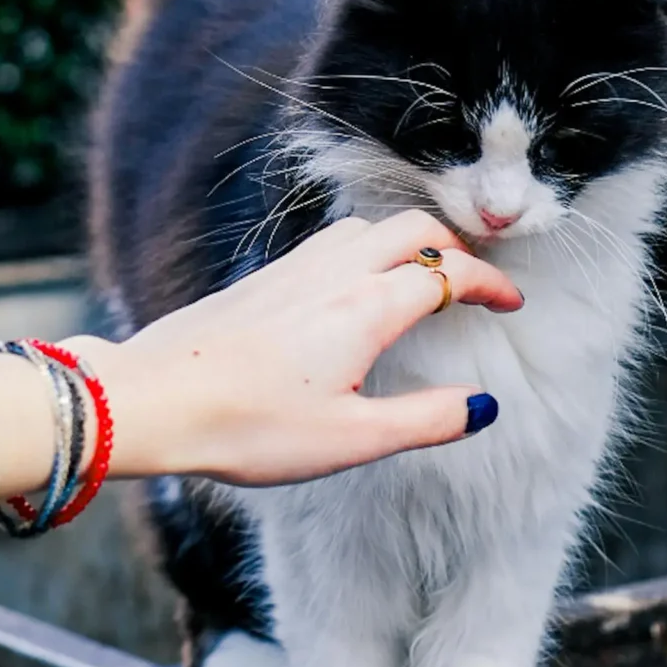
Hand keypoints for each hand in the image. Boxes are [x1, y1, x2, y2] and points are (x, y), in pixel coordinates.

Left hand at [61, 212, 521, 485]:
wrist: (154, 399)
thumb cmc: (249, 426)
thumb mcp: (350, 439)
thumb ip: (424, 420)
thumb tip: (481, 407)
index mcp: (365, 308)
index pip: (447, 274)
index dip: (489, 284)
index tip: (512, 303)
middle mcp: (333, 273)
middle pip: (412, 228)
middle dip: (454, 247)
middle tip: (475, 282)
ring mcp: (292, 268)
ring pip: (367, 226)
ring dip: (407, 240)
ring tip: (421, 277)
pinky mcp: (260, 278)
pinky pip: (329, 241)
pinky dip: (366, 248)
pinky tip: (352, 287)